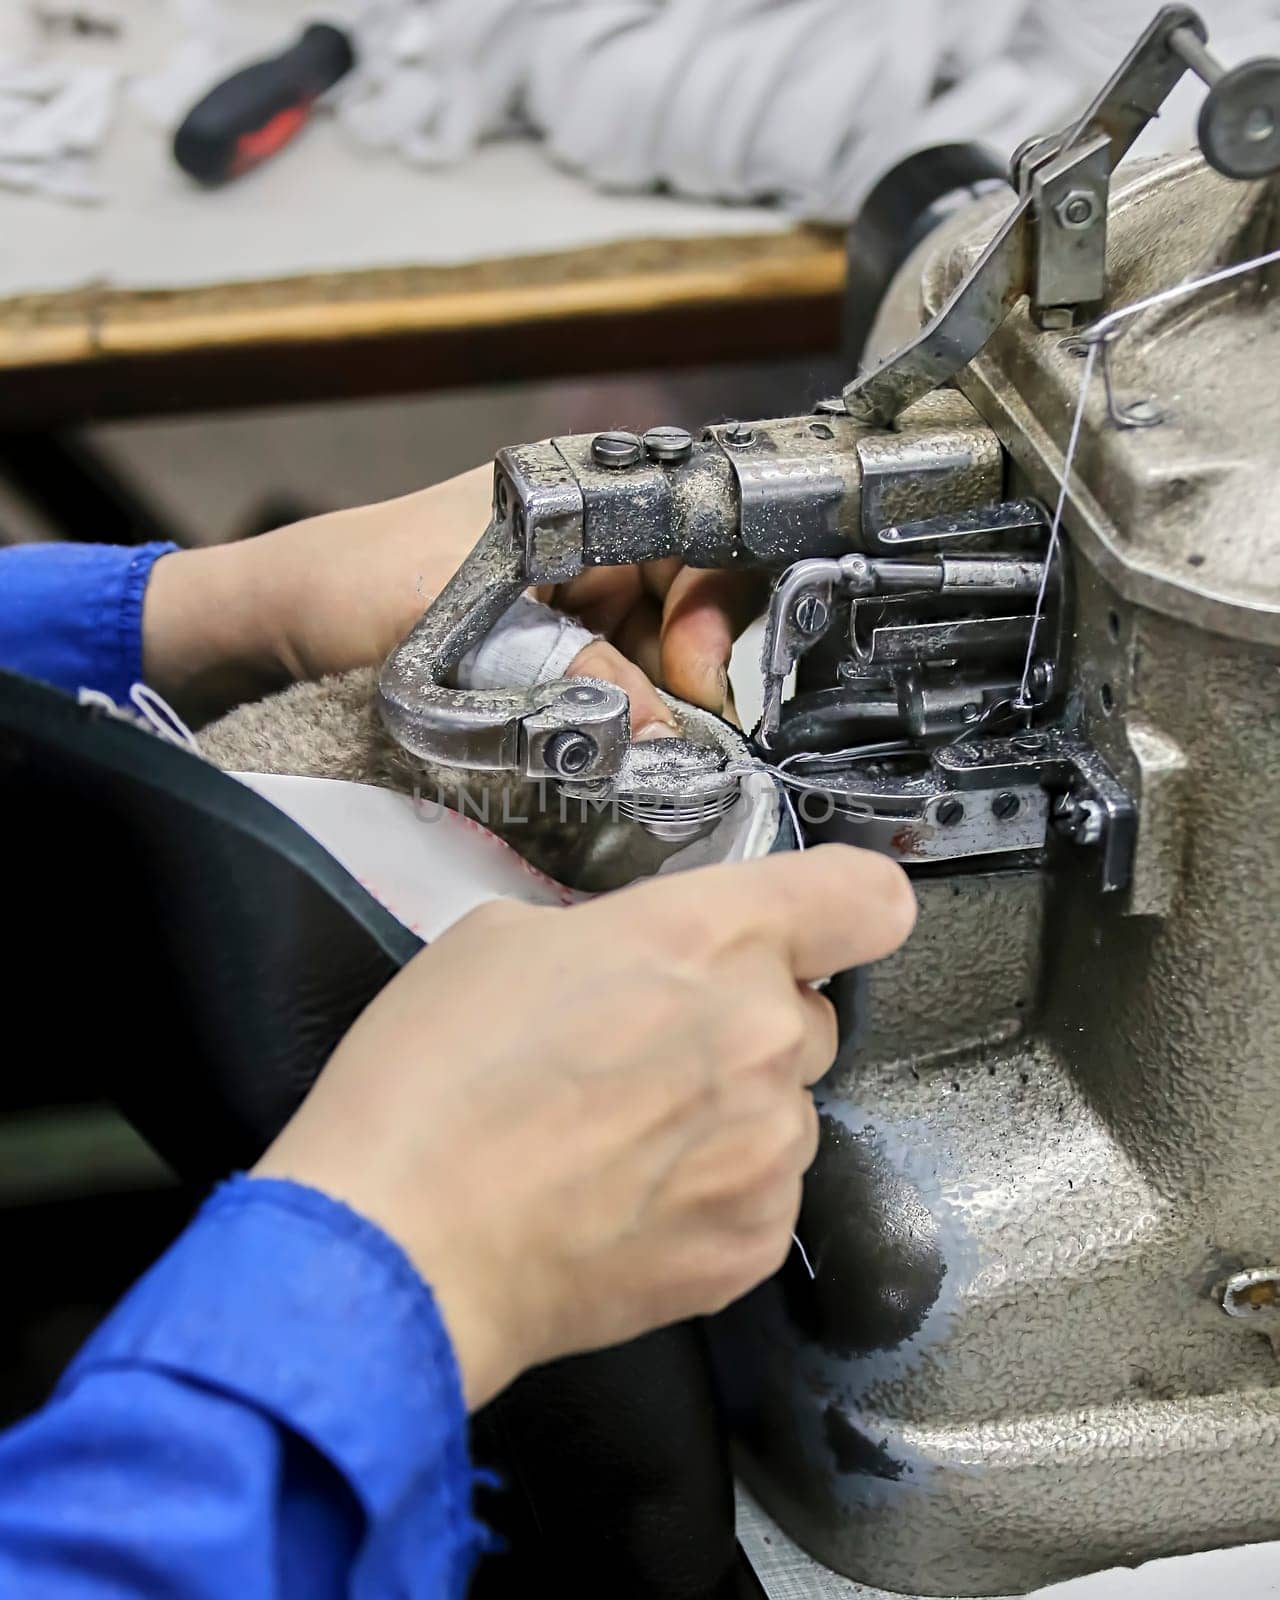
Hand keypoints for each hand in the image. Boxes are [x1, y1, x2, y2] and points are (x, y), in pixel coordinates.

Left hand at [142, 466, 759, 729]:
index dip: (715, 606)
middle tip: (671, 736)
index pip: (700, 533)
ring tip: (625, 754)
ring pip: (660, 665)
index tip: (693, 681)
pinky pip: (616, 697)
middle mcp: (592, 547)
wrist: (273, 627)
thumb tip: (666, 740)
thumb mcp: (466, 623)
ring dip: (655, 716)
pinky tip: (602, 754)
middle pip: (693, 609)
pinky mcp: (552, 661)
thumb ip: (572, 670)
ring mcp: (573, 607)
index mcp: (581, 497)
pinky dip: (619, 731)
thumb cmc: (351, 581)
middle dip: (690, 676)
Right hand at [252, 845, 915, 1407]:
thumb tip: (640, 964)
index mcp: (714, 936)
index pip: (867, 898)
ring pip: (783, 1109)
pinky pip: (761, 1194)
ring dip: (727, 1112)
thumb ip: (613, 935)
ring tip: (617, 1142)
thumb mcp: (505, 939)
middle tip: (646, 1052)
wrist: (402, 1244)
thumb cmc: (435, 1078)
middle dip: (743, 1023)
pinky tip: (623, 1201)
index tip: (808, 929)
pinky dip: (711, 1194)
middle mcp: (765, 1037)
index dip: (840, 908)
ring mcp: (770, 1151)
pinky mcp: (754, 1244)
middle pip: (807, 1014)